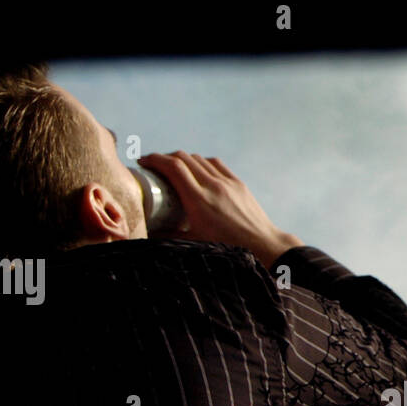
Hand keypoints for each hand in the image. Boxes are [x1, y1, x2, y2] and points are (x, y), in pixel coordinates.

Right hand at [138, 151, 302, 266]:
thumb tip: (150, 235)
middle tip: (154, 166)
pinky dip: (201, 162)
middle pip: (183, 158)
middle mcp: (212, 186)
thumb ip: (170, 237)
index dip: (155, 160)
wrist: (263, 245)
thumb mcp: (195, 243)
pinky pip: (215, 163)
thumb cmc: (228, 248)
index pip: (173, 167)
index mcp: (198, 200)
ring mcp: (227, 182)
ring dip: (182, 159)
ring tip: (173, 168)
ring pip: (199, 159)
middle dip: (164, 158)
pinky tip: (197, 169)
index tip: (143, 162)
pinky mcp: (238, 183)